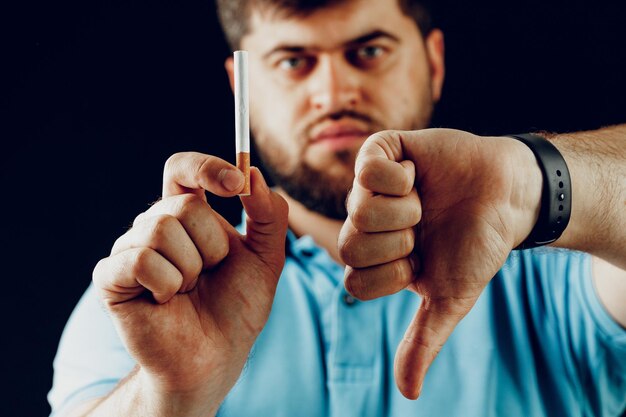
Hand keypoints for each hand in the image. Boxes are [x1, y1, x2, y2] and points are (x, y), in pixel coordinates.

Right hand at [92, 152, 287, 412]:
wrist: (214, 357)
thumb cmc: (236, 308)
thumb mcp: (267, 258)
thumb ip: (269, 214)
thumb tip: (251, 172)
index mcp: (188, 216)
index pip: (184, 169)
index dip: (206, 168)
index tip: (236, 185)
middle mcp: (156, 226)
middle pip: (181, 204)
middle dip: (211, 246)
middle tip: (208, 275)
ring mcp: (131, 249)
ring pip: (161, 229)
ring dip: (190, 269)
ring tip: (187, 291)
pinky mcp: (111, 277)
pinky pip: (142, 260)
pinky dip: (167, 285)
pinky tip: (166, 302)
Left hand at [338, 128, 540, 398]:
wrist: (507, 198)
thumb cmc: (476, 247)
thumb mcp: (450, 298)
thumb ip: (423, 340)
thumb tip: (408, 394)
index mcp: (375, 259)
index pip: (353, 280)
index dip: (392, 275)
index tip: (420, 262)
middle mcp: (365, 225)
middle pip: (349, 245)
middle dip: (398, 242)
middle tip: (422, 230)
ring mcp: (369, 188)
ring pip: (359, 209)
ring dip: (404, 210)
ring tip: (423, 201)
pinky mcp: (381, 152)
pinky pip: (367, 169)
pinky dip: (399, 177)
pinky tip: (416, 175)